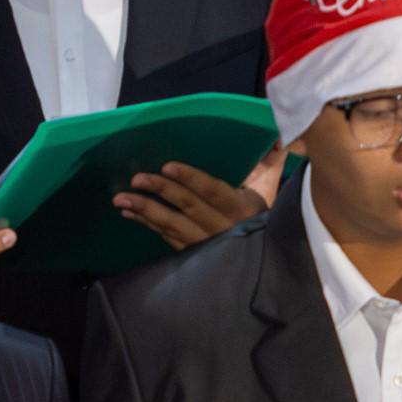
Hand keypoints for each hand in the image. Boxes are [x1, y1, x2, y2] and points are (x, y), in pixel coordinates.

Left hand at [115, 160, 270, 250]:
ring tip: (121, 200)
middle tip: (136, 179)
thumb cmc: (261, 215)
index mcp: (241, 209)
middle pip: (188, 208)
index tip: (167, 167)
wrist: (266, 261)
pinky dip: (148, 225)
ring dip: (145, 211)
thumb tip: (280, 140)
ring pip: (172, 226)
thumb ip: (268, 165)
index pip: (213, 192)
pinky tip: (131, 214)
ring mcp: (206, 245)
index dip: (191, 179)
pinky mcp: (193, 256)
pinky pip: (167, 238)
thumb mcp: (267, 190)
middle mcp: (223, 228)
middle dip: (160, 192)